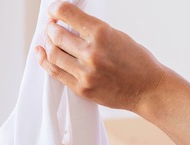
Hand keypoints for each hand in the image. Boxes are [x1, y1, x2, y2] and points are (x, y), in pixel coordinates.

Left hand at [36, 2, 165, 112]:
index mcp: (102, 34)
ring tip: (48, 39)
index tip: (53, 11)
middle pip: (56, 35)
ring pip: (53, 54)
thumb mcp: (118, 36)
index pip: (68, 13)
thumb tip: (71, 26)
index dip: (56, 9)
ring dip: (47, 44)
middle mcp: (91, 52)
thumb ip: (94, 32)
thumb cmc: (137, 61)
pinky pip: (56, 73)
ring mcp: (85, 72)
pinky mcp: (82, 88)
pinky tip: (41, 54)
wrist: (148, 89)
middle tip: (51, 26)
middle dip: (51, 28)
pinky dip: (45, 61)